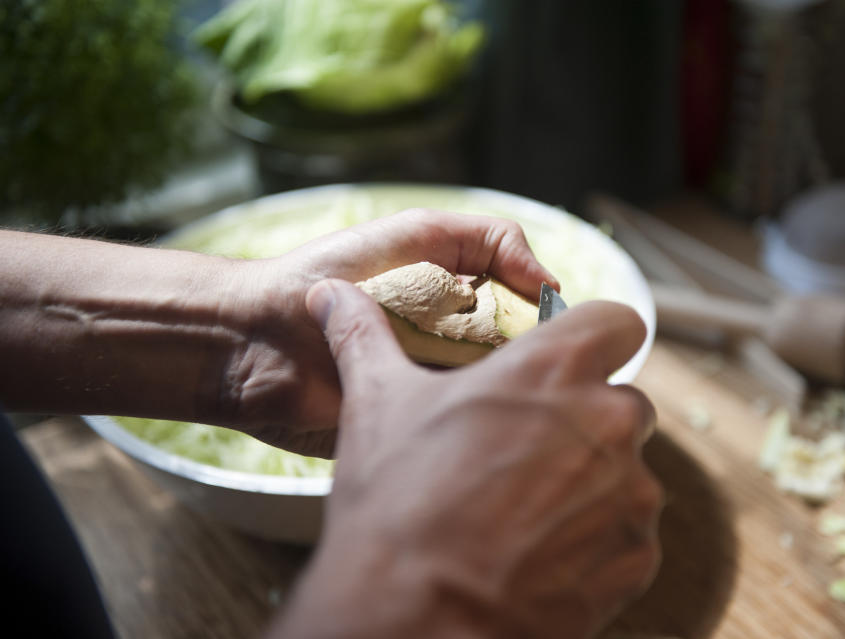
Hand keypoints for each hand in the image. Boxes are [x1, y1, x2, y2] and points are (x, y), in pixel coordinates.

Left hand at [0, 211, 554, 459]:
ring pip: (492, 401)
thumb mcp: (415, 233)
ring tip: (468, 387)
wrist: (251, 337)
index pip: (536, 318)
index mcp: (466, 304)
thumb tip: (552, 283)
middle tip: (502, 361)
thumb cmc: (328, 275)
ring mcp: (432, 392)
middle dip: (524, 364)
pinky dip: (459, 427)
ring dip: (492, 396)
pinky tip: (451, 416)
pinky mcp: (409, 432)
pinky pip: (451, 435)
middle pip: (522, 364)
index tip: (549, 325)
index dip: (548, 322)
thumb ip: (489, 240)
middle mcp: (457, 350)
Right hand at [267, 279, 661, 638]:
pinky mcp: (634, 557)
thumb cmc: (397, 505)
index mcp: (554, 370)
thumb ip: (362, 335)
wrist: (414, 620)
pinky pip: (629, 534)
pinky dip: (596, 539)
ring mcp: (631, 494)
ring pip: (629, 470)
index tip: (565, 362)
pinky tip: (539, 552)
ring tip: (524, 510)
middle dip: (587, 418)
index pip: (618, 321)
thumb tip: (329, 293)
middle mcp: (609, 423)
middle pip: (624, 401)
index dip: (593, 337)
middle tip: (524, 449)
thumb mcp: (376, 404)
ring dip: (591, 482)